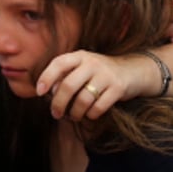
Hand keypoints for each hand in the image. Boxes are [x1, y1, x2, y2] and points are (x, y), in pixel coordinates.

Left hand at [35, 50, 160, 121]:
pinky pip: (98, 107)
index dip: (47, 77)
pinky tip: (90, 114)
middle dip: (59, 103)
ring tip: (74, 116)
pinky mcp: (118, 88)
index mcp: (80, 56)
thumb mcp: (84, 67)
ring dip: (75, 113)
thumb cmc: (100, 73)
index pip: (59, 63)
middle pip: (68, 85)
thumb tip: (49, 92)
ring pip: (83, 99)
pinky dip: (91, 115)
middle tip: (56, 114)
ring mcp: (106, 75)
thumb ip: (67, 75)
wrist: (133, 71)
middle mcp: (92, 63)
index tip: (39, 92)